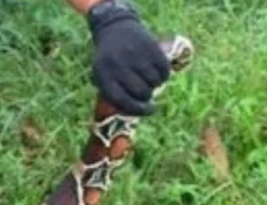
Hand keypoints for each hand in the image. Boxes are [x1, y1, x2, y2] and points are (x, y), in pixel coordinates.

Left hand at [88, 1, 169, 115]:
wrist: (115, 29)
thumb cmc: (108, 61)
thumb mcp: (102, 76)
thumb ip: (112, 94)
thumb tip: (133, 113)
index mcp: (103, 75)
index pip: (122, 100)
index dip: (138, 110)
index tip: (150, 111)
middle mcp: (118, 65)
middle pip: (141, 92)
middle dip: (147, 97)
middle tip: (148, 93)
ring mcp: (135, 55)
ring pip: (154, 81)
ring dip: (156, 85)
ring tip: (150, 80)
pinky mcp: (150, 47)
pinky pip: (164, 69)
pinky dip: (164, 75)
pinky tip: (159, 72)